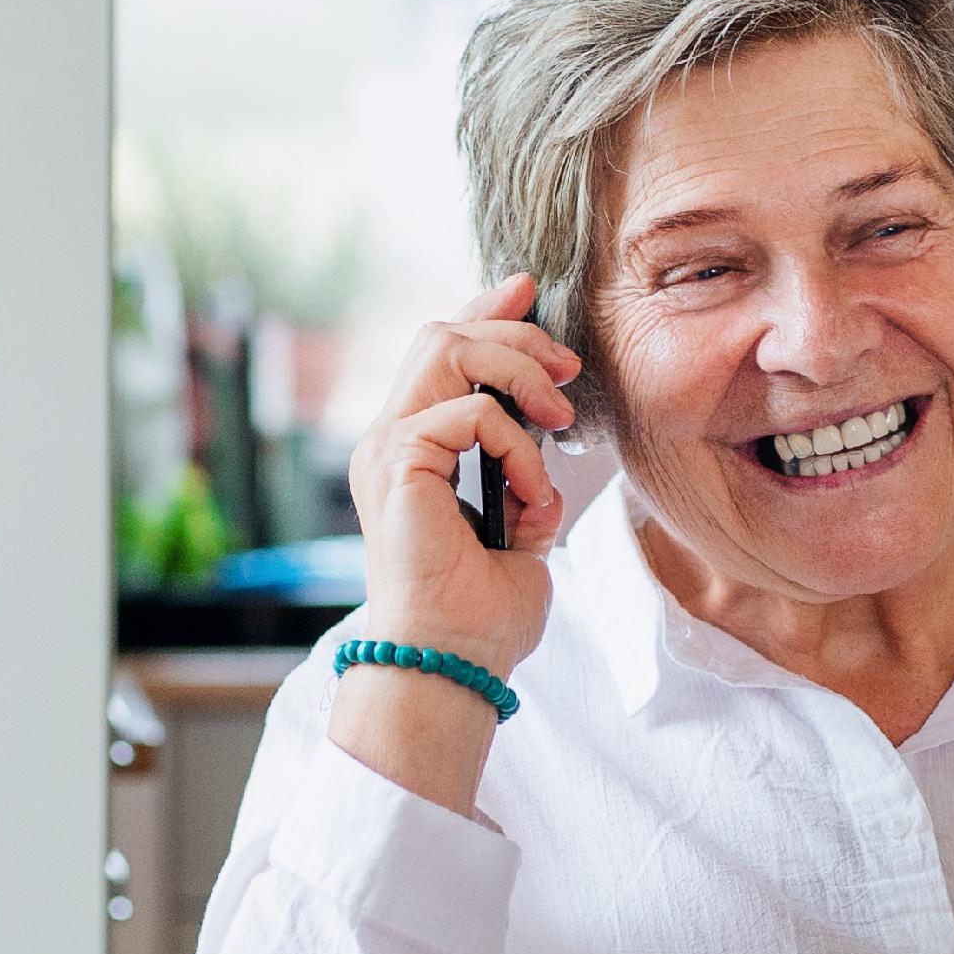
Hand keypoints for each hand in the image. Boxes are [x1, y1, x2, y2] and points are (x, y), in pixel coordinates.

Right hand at [344, 273, 578, 688]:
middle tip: (566, 369)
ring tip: (558, 418)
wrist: (453, 662)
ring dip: (516, 369)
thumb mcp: (520, 530)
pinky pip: (469, 415)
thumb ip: (523, 482)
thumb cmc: (480, 616)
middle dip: (513, 332)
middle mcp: (391, 442)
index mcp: (413, 454)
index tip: (529, 291)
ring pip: (446, 347)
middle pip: (441, 333)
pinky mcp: (397, 463)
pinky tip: (531, 492)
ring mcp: (387, 449)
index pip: (441, 354)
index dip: (485, 311)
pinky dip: (516, 446)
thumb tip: (547, 453)